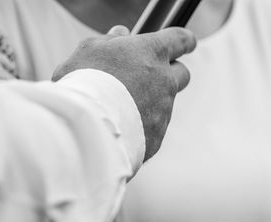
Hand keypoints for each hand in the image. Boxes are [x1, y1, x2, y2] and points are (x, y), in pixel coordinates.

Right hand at [52, 25, 196, 158]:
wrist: (88, 128)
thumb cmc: (83, 82)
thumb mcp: (90, 49)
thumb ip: (111, 41)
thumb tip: (123, 35)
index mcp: (152, 53)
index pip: (180, 40)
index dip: (184, 40)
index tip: (187, 42)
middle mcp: (165, 82)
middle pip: (182, 74)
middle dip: (170, 73)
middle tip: (149, 75)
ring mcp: (164, 111)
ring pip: (163, 103)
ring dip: (147, 102)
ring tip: (115, 107)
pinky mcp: (157, 136)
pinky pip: (151, 128)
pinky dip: (139, 126)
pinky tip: (116, 127)